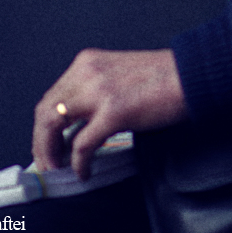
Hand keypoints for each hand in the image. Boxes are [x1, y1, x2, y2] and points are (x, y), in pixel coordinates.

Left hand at [32, 48, 187, 178]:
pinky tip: (85, 170)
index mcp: (87, 62)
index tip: (47, 144)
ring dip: (51, 152)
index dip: (44, 126)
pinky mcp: (113, 111)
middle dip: (41, 142)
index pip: (51, 96)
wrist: (190, 73)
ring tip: (59, 167)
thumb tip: (77, 124)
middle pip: (45, 111)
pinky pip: (82, 144)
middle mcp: (87, 72)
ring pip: (53, 125)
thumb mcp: (117, 74)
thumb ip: (94, 91)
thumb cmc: (161, 77)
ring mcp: (98, 91)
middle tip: (48, 162)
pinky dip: (78, 162)